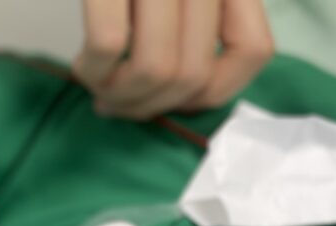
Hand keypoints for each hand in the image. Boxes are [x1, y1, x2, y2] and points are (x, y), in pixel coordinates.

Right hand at [73, 0, 273, 119]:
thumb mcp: (184, 1)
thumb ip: (202, 22)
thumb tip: (186, 92)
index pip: (253, 53)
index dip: (207, 94)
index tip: (166, 101)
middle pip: (191, 75)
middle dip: (147, 106)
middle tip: (113, 101)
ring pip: (157, 69)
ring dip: (120, 94)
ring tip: (97, 84)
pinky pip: (111, 44)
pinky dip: (94, 67)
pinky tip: (83, 63)